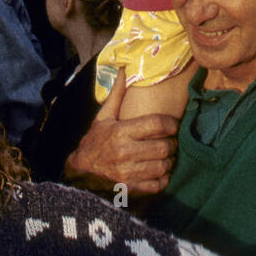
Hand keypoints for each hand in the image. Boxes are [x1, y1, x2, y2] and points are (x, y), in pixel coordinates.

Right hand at [64, 70, 178, 195]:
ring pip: (163, 166)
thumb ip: (117, 94)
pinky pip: (157, 184)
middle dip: (172, 143)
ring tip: (167, 155)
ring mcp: (128, 172)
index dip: (170, 124)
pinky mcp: (130, 187)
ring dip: (169, 160)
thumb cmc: (96, 140)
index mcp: (121, 132)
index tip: (173, 125)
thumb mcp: (104, 116)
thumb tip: (123, 69)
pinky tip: (160, 170)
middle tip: (171, 141)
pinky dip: (163, 178)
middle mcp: (125, 152)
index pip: (156, 124)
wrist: (82, 170)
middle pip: (163, 147)